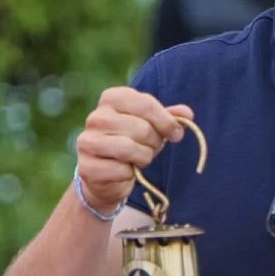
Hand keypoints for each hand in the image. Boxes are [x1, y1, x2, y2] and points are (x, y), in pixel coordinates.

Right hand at [73, 88, 191, 214]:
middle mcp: (96, 117)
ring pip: (129, 149)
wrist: (107, 177)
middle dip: (154, 143)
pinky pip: (121, 170)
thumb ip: (170, 118)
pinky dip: (129, 174)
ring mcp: (87, 141)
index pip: (146, 103)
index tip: (176, 134)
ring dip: (143, 158)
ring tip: (139, 159)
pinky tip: (124, 171)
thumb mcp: (153, 127)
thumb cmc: (133, 144)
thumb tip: (187, 114)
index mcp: (112, 99)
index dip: (166, 121)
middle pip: (141, 128)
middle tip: (150, 149)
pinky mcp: (87, 167)